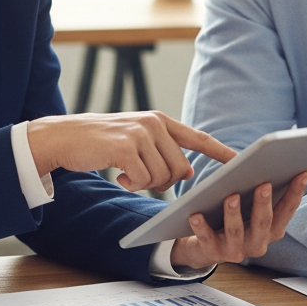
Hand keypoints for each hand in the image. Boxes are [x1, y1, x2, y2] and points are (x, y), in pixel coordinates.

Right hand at [26, 111, 235, 192]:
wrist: (65, 137)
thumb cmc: (101, 143)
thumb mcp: (136, 139)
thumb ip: (162, 150)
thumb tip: (188, 173)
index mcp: (160, 121)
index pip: (198, 138)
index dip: (221, 151)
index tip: (241, 161)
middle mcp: (154, 123)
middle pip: (181, 169)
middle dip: (165, 182)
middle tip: (142, 177)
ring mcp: (140, 134)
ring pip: (163, 177)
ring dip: (146, 183)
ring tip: (127, 173)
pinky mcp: (125, 147)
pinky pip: (144, 180)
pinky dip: (132, 184)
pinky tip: (119, 175)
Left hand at [169, 172, 306, 267]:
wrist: (205, 246)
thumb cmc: (233, 218)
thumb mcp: (250, 207)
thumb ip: (261, 192)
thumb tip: (269, 164)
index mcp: (271, 230)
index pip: (287, 210)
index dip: (296, 192)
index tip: (303, 173)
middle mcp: (258, 243)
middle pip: (263, 223)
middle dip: (264, 203)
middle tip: (264, 184)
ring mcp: (236, 250)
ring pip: (236, 232)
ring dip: (234, 213)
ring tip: (231, 197)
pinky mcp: (213, 253)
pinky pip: (207, 239)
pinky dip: (202, 227)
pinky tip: (196, 214)